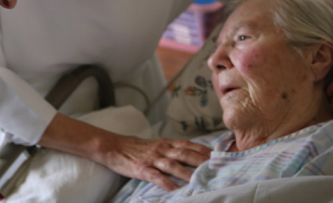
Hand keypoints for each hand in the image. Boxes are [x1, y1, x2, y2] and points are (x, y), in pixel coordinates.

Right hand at [96, 135, 210, 191]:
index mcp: (166, 143)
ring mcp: (152, 159)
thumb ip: (172, 149)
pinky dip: (166, 183)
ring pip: (173, 165)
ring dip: (188, 173)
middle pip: (185, 153)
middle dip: (202, 161)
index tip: (219, 157)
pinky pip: (156, 176)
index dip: (205, 151)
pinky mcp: (142, 168)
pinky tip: (175, 190)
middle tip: (217, 169)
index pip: (190, 145)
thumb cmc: (136, 148)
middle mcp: (162, 149)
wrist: (113, 146)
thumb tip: (191, 155)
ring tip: (200, 181)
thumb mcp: (156, 145)